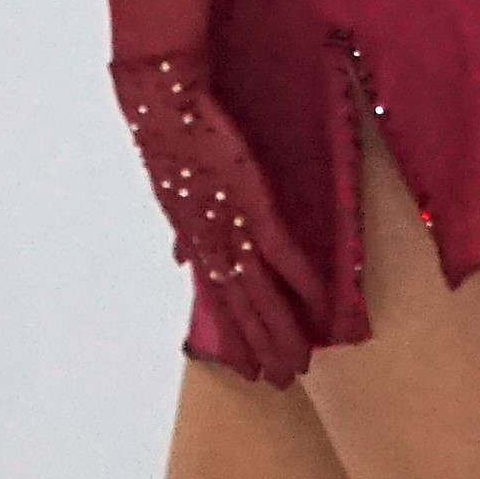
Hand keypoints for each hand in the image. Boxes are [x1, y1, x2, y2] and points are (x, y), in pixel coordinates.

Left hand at [110, 54, 325, 383]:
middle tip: (284, 384)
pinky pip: (278, 252)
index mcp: (193, 237)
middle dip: (262, 348)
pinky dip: (299, 280)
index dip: (237, 337)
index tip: (251, 371)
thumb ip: (183, 230)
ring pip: (259, 292)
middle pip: (240, 307)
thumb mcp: (171, 188)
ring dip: (282, 330)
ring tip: (301, 365)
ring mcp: (227, 223)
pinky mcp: (247, 202)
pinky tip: (319, 305)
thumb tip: (180, 259)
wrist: (160, 94)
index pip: (220, 298)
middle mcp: (208, 240)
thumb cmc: (168, 128)